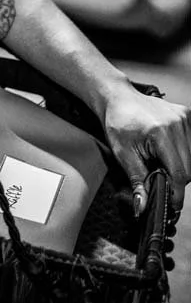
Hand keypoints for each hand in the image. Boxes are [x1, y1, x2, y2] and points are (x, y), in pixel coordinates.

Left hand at [102, 84, 190, 214]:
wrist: (118, 97)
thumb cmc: (118, 122)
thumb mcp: (123, 154)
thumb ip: (137, 180)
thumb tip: (143, 206)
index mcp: (161, 133)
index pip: (179, 173)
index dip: (176, 192)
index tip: (172, 204)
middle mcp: (177, 124)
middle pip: (189, 168)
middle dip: (176, 180)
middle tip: (160, 180)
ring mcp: (184, 118)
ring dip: (180, 165)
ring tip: (160, 161)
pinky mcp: (187, 115)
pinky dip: (182, 153)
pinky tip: (167, 150)